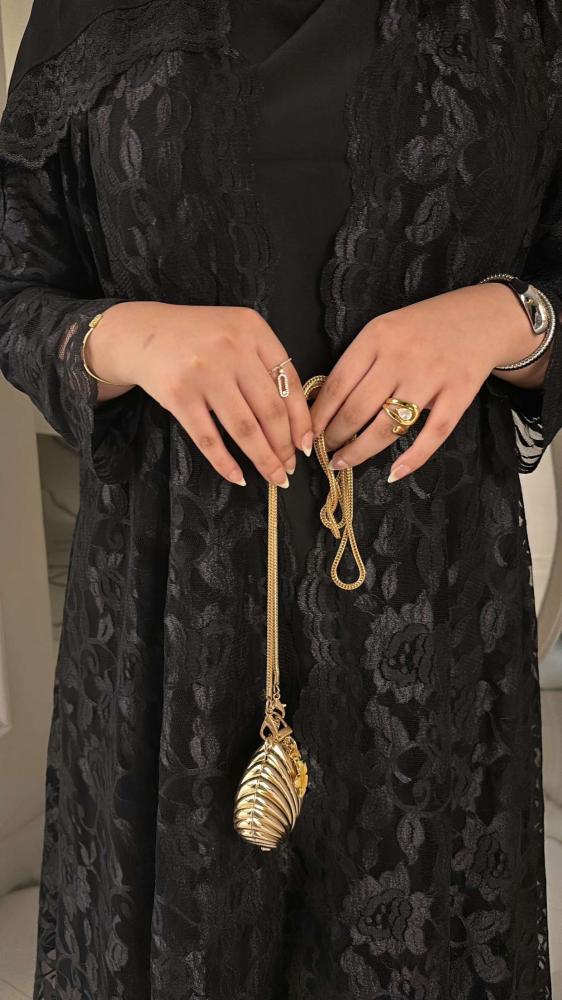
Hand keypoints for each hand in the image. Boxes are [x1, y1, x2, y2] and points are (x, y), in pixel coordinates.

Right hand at [85, 301, 313, 486]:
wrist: (142, 334)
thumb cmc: (198, 339)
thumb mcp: (236, 333)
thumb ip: (264, 364)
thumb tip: (296, 422)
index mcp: (253, 329)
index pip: (289, 382)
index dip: (302, 420)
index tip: (307, 445)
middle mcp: (231, 348)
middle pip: (270, 410)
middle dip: (284, 447)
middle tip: (290, 468)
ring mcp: (203, 373)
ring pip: (244, 429)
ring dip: (263, 459)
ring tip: (274, 477)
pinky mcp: (178, 395)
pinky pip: (209, 439)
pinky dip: (226, 464)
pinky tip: (238, 478)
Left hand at [308, 282, 548, 482]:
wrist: (481, 316)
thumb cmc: (423, 327)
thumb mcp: (384, 330)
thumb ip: (358, 362)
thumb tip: (323, 404)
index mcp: (377, 336)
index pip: (337, 385)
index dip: (318, 416)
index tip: (307, 435)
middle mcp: (402, 356)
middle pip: (357, 409)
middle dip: (334, 437)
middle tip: (323, 452)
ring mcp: (432, 376)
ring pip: (388, 427)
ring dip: (360, 452)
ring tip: (343, 463)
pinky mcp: (459, 393)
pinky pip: (432, 435)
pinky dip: (413, 459)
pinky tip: (394, 474)